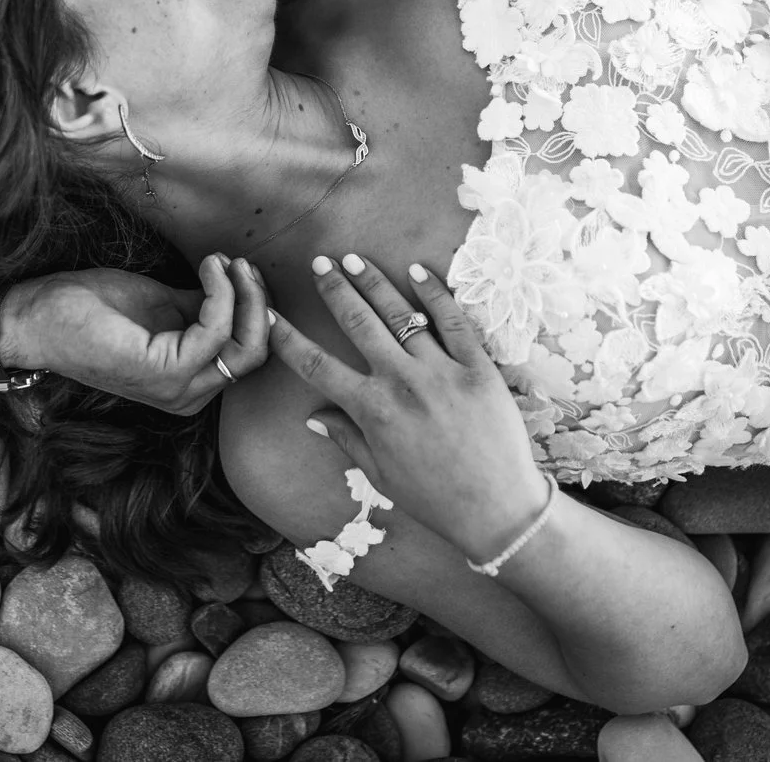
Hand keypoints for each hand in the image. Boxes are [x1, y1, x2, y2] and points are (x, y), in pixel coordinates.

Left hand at [0, 256, 268, 413]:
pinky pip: (215, 332)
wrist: (40, 316)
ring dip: (244, 295)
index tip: (242, 267)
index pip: (250, 353)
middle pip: (256, 354)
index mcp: (188, 382)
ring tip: (225, 262)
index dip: (256, 307)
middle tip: (243, 264)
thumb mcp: (161, 304)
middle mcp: (188, 395)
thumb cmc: (91, 309)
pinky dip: (220, 293)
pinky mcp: (162, 372)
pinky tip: (209, 267)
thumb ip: (199, 307)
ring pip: (245, 348)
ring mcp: (176, 389)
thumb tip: (237, 288)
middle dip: (259, 302)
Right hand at [271, 254, 549, 562]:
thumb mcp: (381, 475)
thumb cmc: (436, 499)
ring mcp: (441, 371)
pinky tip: (417, 271)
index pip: (318, 366)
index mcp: (372, 412)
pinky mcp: (478, 367)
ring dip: (374, 283)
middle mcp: (402, 384)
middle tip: (319, 263)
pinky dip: (434, 293)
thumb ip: (347, 438)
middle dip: (335, 289)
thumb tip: (314, 415)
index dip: (288, 339)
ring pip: (400, 314)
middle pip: (358, 324)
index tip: (270, 316)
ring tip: (354, 259)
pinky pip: (453, 321)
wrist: (498, 510)